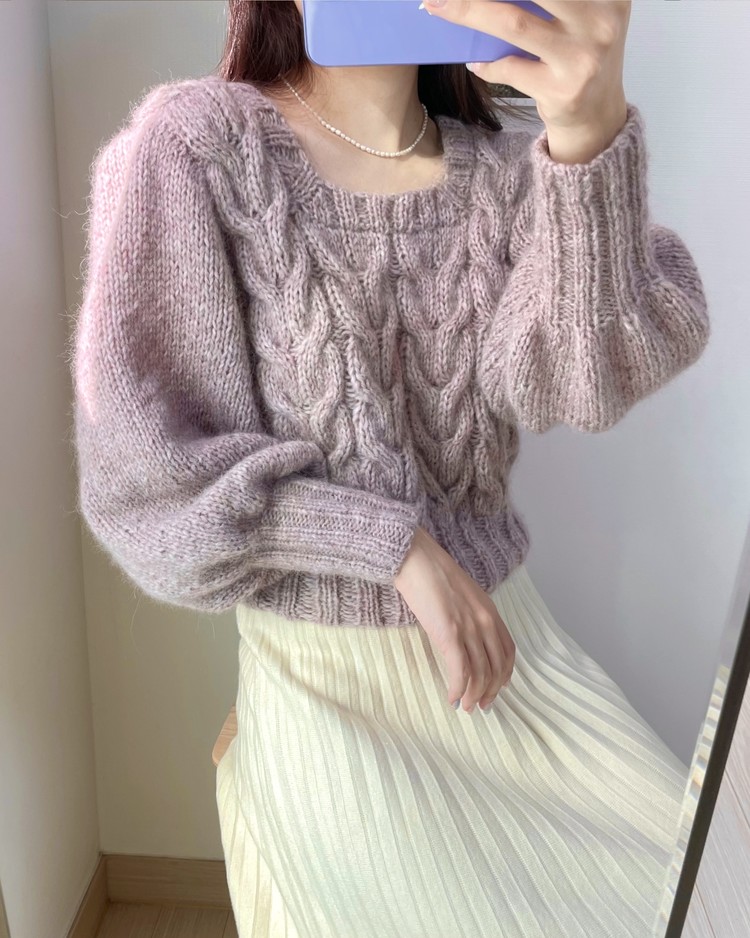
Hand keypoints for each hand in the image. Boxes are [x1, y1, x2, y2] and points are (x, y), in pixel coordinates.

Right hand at [393, 526, 514, 711]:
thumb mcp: (462, 593)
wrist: (415, 559)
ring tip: (464, 707)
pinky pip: (459, 670)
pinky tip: (451, 698)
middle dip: (490, 691)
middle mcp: (484, 622)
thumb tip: (464, 637)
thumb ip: (470, 614)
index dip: (505, 674)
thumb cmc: (432, 573)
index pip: (507, 651)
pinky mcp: (449, 634)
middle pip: (496, 667)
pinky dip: (457, 689)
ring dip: (473, 695)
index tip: (498, 687)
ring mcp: (468, 628)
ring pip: (480, 673)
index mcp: (489, 611)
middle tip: (481, 706)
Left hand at [421, 0, 630, 162]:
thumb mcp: (583, 15)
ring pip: (514, 22)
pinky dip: (488, 64)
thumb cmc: (580, 54)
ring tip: (439, 4)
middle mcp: (600, 21)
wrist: (597, 116)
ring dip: (470, 11)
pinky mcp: (561, 90)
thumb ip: (550, 0)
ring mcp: (581, 58)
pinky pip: (510, 68)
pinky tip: (476, 61)